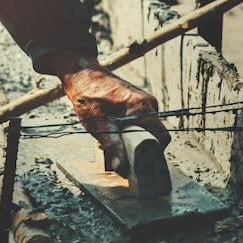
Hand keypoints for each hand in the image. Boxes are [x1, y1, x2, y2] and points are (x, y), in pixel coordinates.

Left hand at [50, 51, 170, 172]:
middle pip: (153, 135)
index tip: (137, 163)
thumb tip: (121, 166)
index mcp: (143, 108)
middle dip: (137, 148)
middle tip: (119, 154)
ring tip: (110, 141)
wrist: (82, 76)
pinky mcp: (137, 101)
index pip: (161, 138)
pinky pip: (139, 121)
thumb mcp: (98, 125)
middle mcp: (148, 103)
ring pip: (145, 129)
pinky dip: (128, 129)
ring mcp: (144, 101)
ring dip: (130, 139)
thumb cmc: (89, 97)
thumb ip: (112, 146)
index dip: (152, 153)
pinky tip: (112, 131)